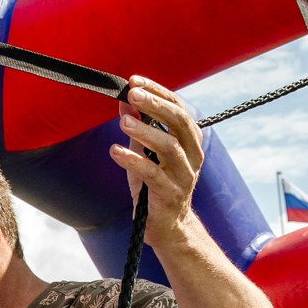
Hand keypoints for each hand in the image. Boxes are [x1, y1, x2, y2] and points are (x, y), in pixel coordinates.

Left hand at [110, 77, 204, 251]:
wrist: (167, 226)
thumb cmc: (155, 185)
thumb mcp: (144, 151)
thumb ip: (137, 125)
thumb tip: (123, 99)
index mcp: (189, 141)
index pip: (178, 108)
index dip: (158, 92)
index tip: (134, 80)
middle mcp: (192, 155)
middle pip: (179, 122)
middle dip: (155, 105)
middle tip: (132, 93)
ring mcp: (183, 176)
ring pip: (169, 146)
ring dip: (145, 131)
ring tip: (123, 121)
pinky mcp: (169, 194)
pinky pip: (153, 174)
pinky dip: (133, 160)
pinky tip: (115, 150)